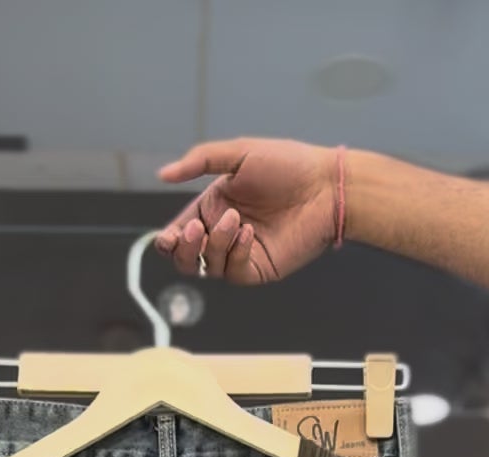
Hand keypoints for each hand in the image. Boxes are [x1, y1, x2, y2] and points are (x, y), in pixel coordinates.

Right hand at [154, 137, 339, 284]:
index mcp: (214, 207)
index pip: (180, 232)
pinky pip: (234, 273)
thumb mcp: (239, 153)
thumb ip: (200, 162)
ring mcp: (241, 254)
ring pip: (208, 267)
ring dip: (215, 244)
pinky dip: (236, 254)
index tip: (168, 238)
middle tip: (196, 229)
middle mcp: (223, 234)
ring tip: (236, 220)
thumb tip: (162, 174)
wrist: (326, 187)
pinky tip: (249, 233)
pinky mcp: (259, 269)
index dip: (169, 240)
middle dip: (184, 249)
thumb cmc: (287, 165)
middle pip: (187, 259)